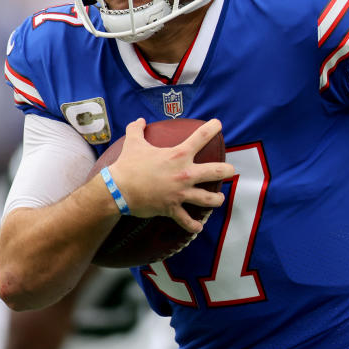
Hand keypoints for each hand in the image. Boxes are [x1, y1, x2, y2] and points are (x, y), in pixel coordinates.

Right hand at [109, 118, 235, 232]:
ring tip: (220, 198)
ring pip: (207, 199)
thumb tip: (139, 120)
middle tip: (231, 170)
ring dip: (216, 199)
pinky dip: (193, 226)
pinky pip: (186, 220)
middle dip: (227, 171)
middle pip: (215, 172)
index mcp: (178, 155)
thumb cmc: (127, 165)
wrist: (117, 190)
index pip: (200, 137)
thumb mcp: (133, 143)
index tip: (219, 124)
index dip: (212, 128)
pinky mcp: (172, 208)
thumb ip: (137, 129)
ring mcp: (180, 193)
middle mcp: (184, 174)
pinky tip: (198, 228)